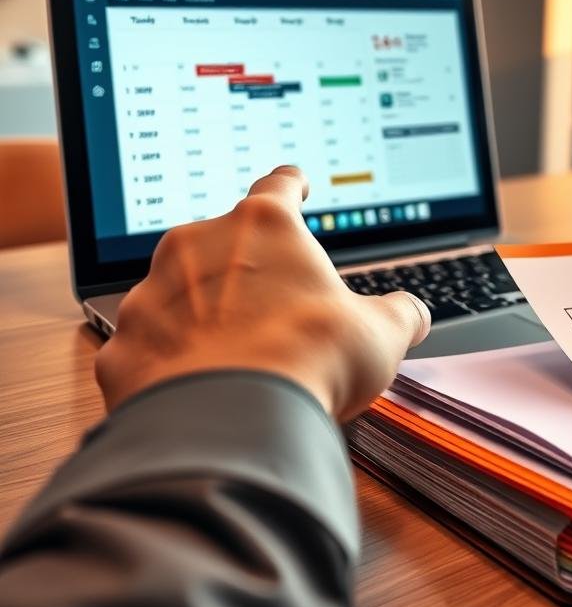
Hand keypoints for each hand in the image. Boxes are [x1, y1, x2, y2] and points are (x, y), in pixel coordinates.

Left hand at [95, 166, 429, 421]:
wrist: (231, 424)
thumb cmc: (308, 361)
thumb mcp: (380, 333)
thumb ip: (399, 313)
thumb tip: (412, 313)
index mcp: (264, 226)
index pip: (279, 185)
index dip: (292, 183)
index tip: (295, 183)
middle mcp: (198, 245)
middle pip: (223, 241)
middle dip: (246, 269)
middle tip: (274, 309)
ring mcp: (152, 293)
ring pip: (179, 292)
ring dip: (203, 314)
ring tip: (235, 357)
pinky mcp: (123, 345)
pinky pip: (150, 344)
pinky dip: (170, 361)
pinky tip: (197, 388)